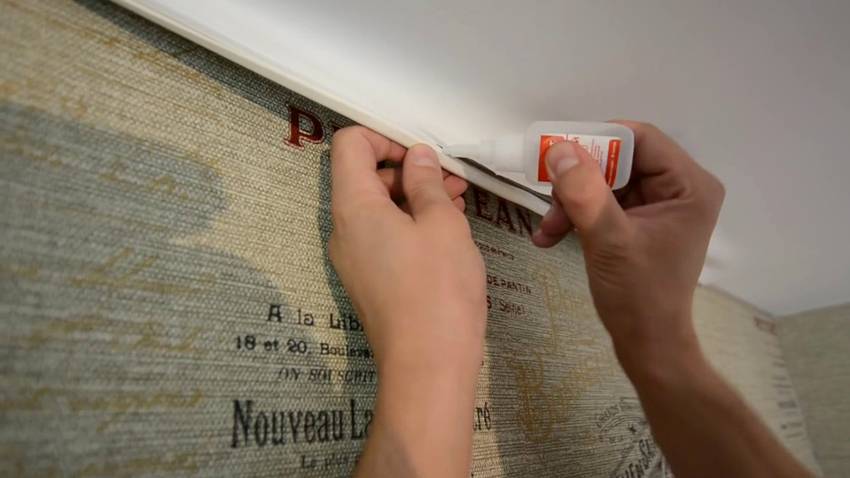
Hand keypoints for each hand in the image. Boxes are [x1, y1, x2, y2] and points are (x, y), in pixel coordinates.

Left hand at [329, 126, 485, 476]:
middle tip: (452, 181)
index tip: (423, 156)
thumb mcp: (442, 224)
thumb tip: (418, 157)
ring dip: (414, 198)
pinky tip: (446, 233)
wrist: (427, 367)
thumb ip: (427, 182)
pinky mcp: (368, 280)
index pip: (349, 145)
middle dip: (408, 171)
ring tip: (458, 204)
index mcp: (354, 207)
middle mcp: (343, 230)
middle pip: (363, 177)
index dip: (385, 138)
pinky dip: (410, 225)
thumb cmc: (438, 291)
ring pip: (377, 209)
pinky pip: (382, 237)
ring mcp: (353, 258)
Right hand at [532, 122, 724, 369]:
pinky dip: (578, 215)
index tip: (557, 156)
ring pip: (605, 181)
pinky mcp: (642, 222)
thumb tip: (559, 150)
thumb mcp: (609, 240)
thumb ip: (585, 193)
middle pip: (619, 159)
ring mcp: (661, 205)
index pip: (640, 139)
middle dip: (579, 180)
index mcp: (689, 186)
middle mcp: (680, 188)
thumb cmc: (639, 296)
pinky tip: (552, 236)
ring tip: (548, 229)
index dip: (597, 141)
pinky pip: (604, 202)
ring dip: (571, 201)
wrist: (647, 345)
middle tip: (548, 199)